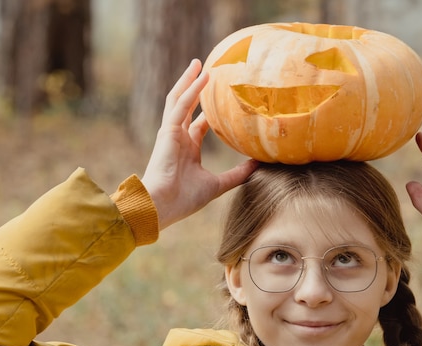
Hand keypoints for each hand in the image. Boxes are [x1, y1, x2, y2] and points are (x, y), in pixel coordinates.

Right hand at [142, 59, 257, 229]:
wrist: (162, 207)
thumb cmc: (184, 199)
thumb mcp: (217, 184)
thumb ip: (237, 174)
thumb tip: (259, 164)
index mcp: (188, 149)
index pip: (199, 124)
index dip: (209, 110)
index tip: (222, 98)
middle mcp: (178, 138)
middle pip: (187, 106)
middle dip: (195, 88)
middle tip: (207, 70)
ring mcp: (171, 133)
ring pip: (179, 100)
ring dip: (189, 81)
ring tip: (199, 63)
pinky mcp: (167, 131)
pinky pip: (180, 105)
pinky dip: (191, 91)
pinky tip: (202, 77)